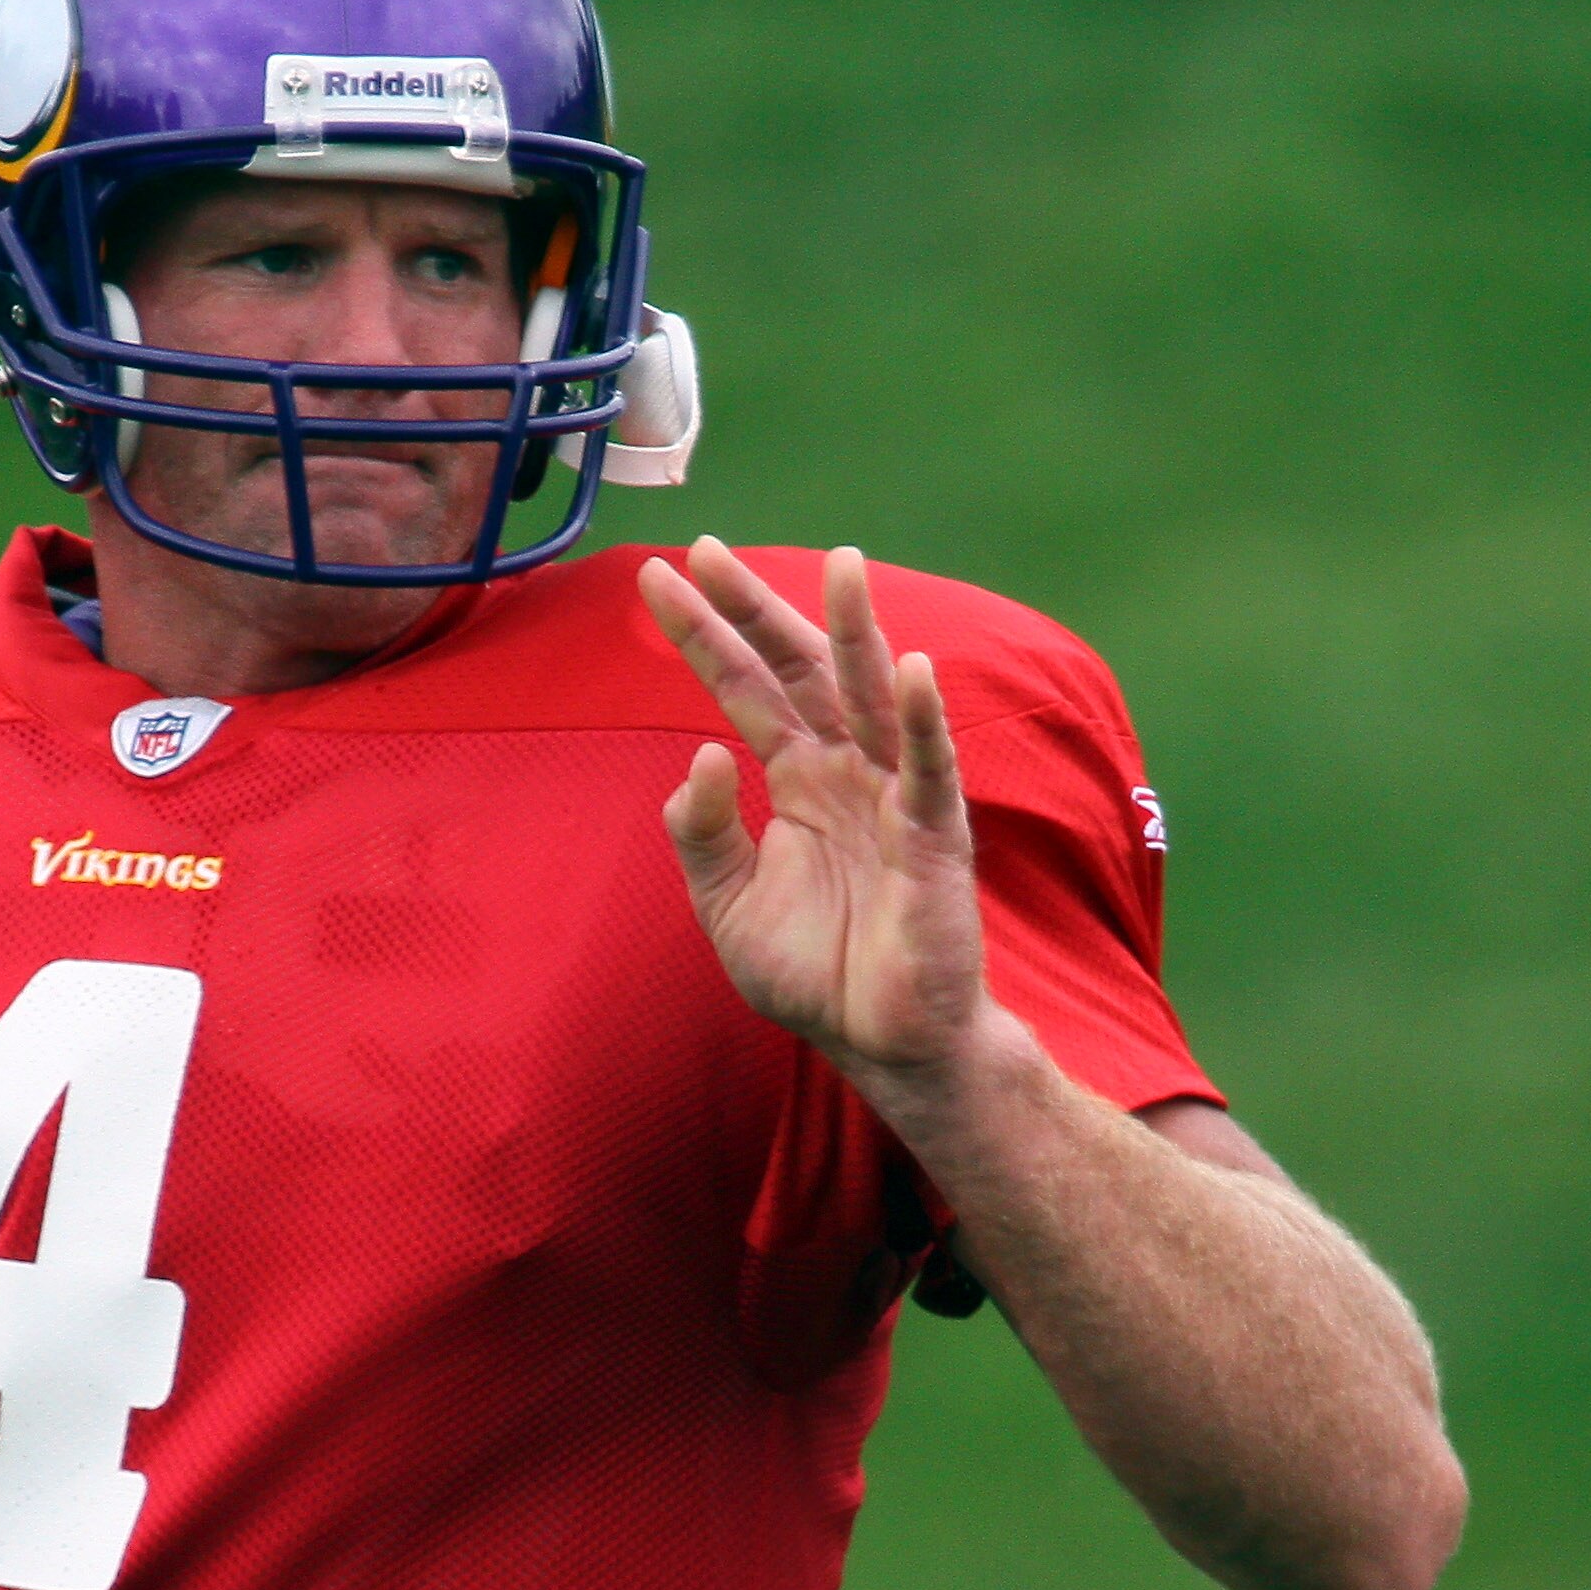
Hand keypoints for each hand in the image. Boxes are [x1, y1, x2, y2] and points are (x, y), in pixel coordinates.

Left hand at [637, 538, 991, 1105]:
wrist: (879, 1041)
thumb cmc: (814, 971)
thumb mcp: (724, 903)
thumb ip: (701, 832)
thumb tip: (700, 756)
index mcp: (798, 778)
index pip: (744, 688)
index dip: (703, 634)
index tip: (656, 578)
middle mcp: (845, 769)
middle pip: (798, 669)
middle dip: (755, 609)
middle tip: (707, 548)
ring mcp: (893, 793)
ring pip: (872, 695)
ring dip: (858, 629)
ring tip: (841, 561)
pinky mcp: (934, 835)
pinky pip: (929, 767)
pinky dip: (923, 719)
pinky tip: (913, 669)